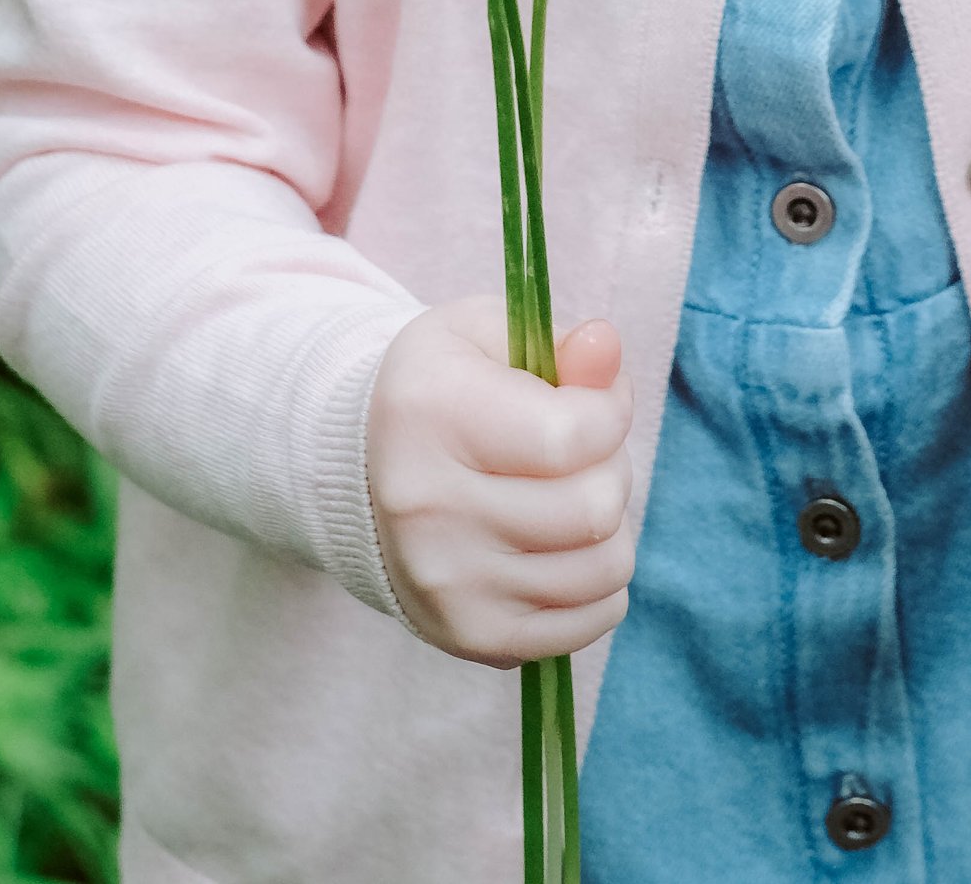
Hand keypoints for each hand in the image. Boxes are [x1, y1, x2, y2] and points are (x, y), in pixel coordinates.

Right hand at [366, 297, 635, 663]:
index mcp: (432, 414)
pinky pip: (589, 622)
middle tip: (582, 451)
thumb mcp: (484, 336)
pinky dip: (598, 583)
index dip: (611, 411)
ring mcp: (450, 583)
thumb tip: (605, 346)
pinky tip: (563, 547)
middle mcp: (431, 508)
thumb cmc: (441, 393)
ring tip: (571, 496)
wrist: (359, 478)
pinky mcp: (470, 636)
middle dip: (611, 468)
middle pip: (593, 508)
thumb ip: (555, 342)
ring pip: (603, 568)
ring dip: (610, 528)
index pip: (571, 436)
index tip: (598, 399)